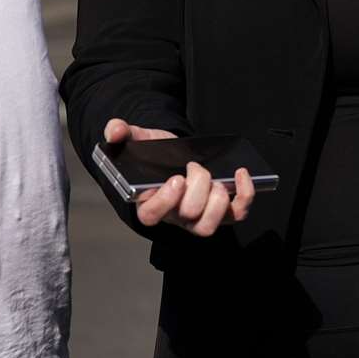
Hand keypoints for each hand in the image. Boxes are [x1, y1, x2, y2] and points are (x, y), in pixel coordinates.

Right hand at [101, 119, 255, 236]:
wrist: (175, 154)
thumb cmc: (153, 152)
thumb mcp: (136, 138)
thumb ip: (120, 132)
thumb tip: (114, 131)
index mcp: (148, 201)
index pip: (151, 216)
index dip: (164, 202)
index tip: (176, 179)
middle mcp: (173, 215)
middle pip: (187, 216)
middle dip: (197, 187)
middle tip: (194, 167)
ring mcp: (197, 217)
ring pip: (209, 226)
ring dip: (218, 201)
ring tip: (216, 179)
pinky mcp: (220, 211)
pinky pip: (237, 213)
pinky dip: (244, 195)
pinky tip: (240, 173)